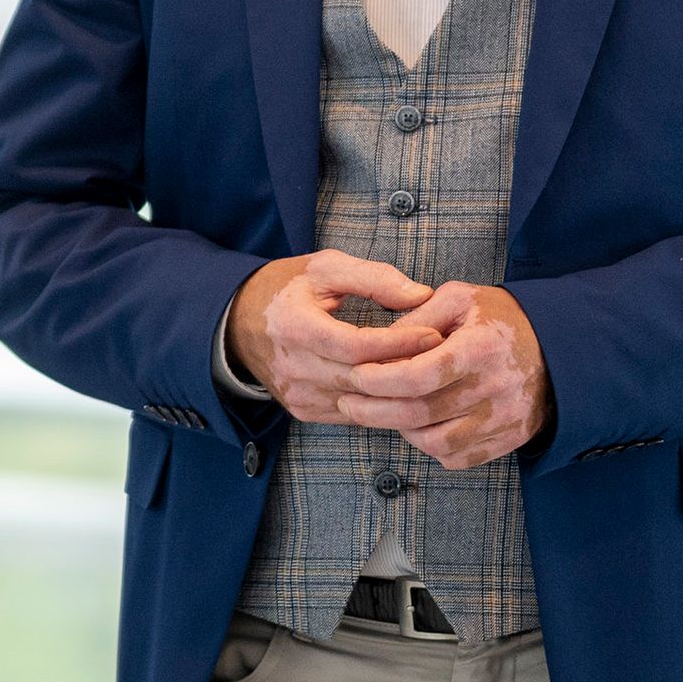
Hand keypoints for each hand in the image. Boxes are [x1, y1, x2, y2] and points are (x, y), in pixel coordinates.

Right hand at [229, 251, 449, 418]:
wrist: (236, 322)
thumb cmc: (286, 290)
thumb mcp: (324, 267)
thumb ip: (373, 277)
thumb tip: (420, 295)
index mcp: (294, 327)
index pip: (356, 346)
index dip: (399, 342)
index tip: (435, 333)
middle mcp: (293, 367)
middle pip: (363, 379)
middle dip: (408, 369)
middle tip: (445, 356)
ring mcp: (298, 394)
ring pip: (363, 403)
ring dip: (399, 391)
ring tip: (431, 373)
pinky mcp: (304, 410)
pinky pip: (353, 413)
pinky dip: (380, 403)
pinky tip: (402, 387)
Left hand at [331, 281, 550, 470]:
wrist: (561, 347)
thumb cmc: (500, 318)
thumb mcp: (459, 299)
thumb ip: (416, 318)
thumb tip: (375, 344)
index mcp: (481, 348)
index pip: (419, 375)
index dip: (379, 380)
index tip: (355, 376)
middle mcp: (496, 389)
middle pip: (420, 413)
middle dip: (373, 411)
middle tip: (349, 401)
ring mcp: (506, 419)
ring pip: (436, 442)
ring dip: (400, 430)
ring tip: (383, 411)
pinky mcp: (511, 439)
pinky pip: (458, 458)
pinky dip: (431, 447)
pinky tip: (418, 426)